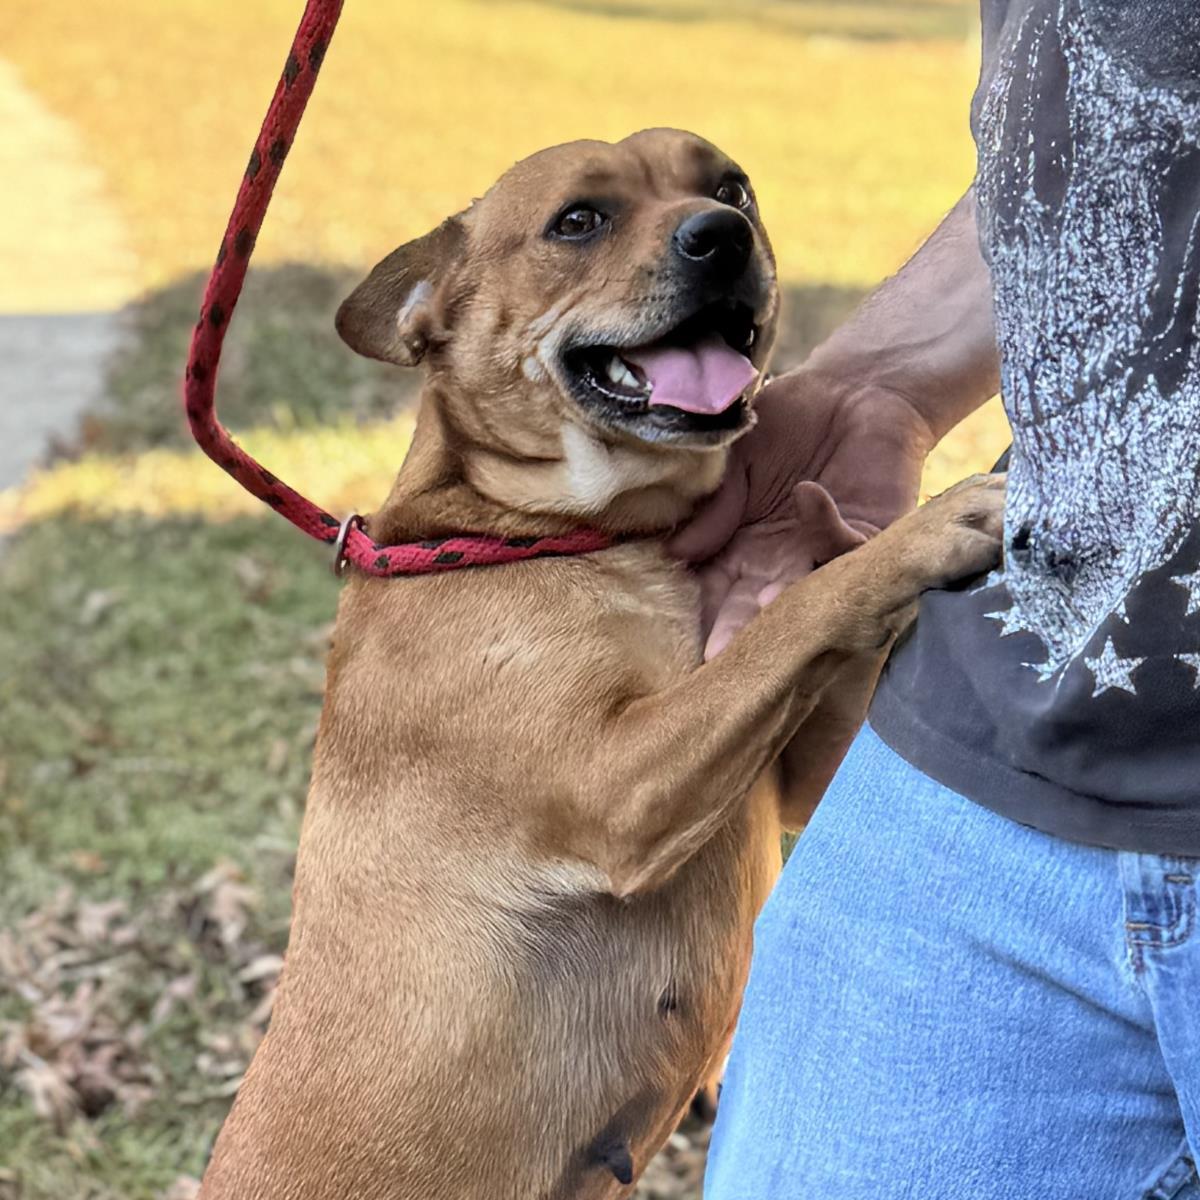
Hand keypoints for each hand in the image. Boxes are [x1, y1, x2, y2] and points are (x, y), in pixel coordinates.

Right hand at [669, 368, 934, 657]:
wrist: (853, 389)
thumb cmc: (786, 421)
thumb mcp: (734, 460)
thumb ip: (713, 508)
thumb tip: (673, 553)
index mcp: (741, 551)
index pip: (714, 591)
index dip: (699, 613)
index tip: (678, 639)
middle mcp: (780, 564)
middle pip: (755, 608)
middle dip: (739, 631)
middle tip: (719, 657)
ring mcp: (822, 555)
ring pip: (803, 591)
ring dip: (785, 599)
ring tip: (763, 602)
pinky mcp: (869, 537)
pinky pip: (847, 549)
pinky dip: (827, 528)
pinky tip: (806, 496)